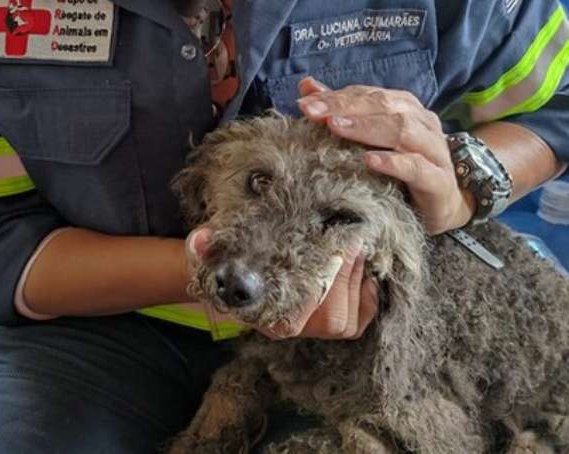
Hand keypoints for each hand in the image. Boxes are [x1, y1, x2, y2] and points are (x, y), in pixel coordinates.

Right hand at [186, 229, 377, 339]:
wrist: (231, 277)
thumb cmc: (224, 261)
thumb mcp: (208, 251)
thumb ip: (203, 246)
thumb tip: (200, 240)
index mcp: (262, 313)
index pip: (300, 312)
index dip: (322, 279)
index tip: (332, 242)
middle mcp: (286, 328)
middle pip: (331, 317)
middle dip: (345, 276)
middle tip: (351, 239)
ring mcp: (309, 330)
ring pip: (346, 322)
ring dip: (357, 283)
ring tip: (356, 248)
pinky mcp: (327, 323)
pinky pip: (356, 324)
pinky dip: (367, 300)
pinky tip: (365, 272)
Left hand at [297, 77, 475, 233]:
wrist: (442, 206)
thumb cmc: (400, 168)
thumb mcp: (368, 138)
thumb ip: (341, 110)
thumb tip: (308, 85)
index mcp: (405, 107)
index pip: (367, 95)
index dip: (336, 97)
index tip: (304, 103)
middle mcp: (422, 122)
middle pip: (383, 106)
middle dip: (344, 107)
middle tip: (313, 112)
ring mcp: (434, 150)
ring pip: (402, 130)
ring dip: (366, 127)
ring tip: (336, 127)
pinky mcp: (439, 181)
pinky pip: (417, 167)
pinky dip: (393, 162)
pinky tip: (369, 160)